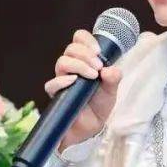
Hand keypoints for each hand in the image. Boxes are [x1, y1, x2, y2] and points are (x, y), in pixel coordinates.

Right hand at [44, 29, 122, 153]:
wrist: (91, 127)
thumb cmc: (99, 105)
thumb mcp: (111, 90)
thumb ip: (114, 78)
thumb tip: (110, 70)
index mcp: (84, 60)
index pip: (79, 39)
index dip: (87, 40)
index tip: (98, 51)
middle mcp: (71, 67)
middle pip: (71, 49)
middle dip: (86, 54)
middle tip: (98, 67)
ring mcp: (62, 80)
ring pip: (62, 62)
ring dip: (78, 65)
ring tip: (92, 76)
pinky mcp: (56, 95)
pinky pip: (52, 84)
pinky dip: (62, 81)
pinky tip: (73, 82)